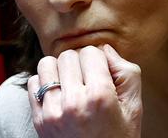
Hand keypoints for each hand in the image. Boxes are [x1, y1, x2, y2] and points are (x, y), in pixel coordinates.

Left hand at [27, 44, 141, 137]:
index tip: (102, 74)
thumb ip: (127, 72)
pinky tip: (58, 95)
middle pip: (69, 55)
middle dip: (79, 63)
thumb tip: (105, 49)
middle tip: (87, 80)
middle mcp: (74, 102)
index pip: (91, 52)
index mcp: (100, 97)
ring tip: (70, 83)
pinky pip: (33, 83)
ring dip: (58, 70)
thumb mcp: (134, 108)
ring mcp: (52, 112)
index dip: (99, 60)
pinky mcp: (39, 120)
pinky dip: (44, 84)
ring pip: (47, 64)